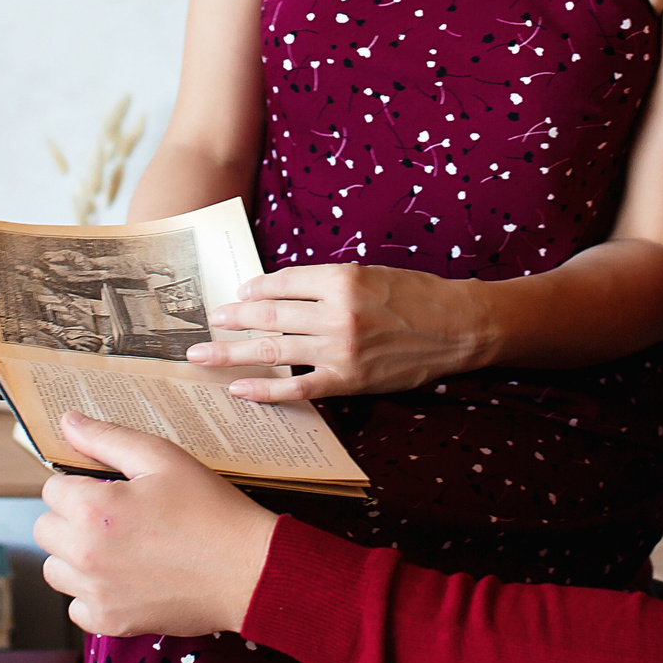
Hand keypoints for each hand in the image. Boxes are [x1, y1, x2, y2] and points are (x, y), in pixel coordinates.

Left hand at [33, 413, 278, 637]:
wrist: (248, 569)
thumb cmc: (210, 511)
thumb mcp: (162, 458)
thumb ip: (107, 438)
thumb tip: (68, 422)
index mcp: (92, 509)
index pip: (50, 490)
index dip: (78, 485)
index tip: (106, 490)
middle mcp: (85, 554)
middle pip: (46, 529)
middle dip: (71, 519)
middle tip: (114, 517)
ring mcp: (96, 592)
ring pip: (56, 569)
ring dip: (76, 557)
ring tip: (117, 547)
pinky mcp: (110, 622)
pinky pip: (77, 607)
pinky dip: (93, 594)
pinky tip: (125, 578)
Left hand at [186, 263, 493, 400]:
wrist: (458, 327)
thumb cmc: (417, 295)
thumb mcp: (371, 273)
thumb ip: (327, 282)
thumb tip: (279, 292)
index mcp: (342, 279)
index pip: (283, 282)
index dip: (255, 288)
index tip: (238, 293)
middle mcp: (337, 313)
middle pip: (270, 315)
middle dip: (233, 318)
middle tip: (208, 320)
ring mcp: (340, 349)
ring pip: (274, 350)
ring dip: (234, 351)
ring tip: (204, 352)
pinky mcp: (348, 380)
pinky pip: (297, 387)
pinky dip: (265, 389)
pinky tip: (238, 388)